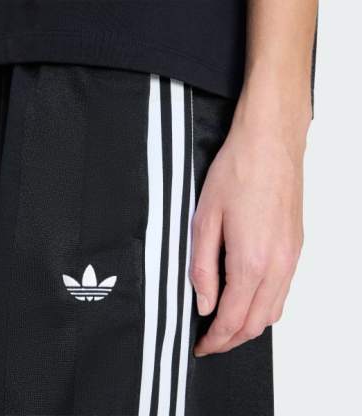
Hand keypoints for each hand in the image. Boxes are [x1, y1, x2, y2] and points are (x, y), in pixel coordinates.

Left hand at [191, 94, 310, 355]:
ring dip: (249, 325)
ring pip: (273, 311)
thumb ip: (203, 267)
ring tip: (225, 323)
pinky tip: (247, 297)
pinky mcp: (296, 247)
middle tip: (210, 340)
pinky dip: (264, 306)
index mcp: (250, 262)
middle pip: (256, 323)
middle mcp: (277, 266)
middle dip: (232, 340)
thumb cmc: (236, 174)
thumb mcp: (204, 220)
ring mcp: (291, 257)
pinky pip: (283, 291)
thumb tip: (205, 304)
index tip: (200, 346)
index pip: (232, 319)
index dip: (215, 340)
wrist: (270, 144)